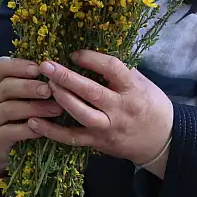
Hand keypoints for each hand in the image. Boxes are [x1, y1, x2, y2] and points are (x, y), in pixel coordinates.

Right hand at [0, 56, 63, 182]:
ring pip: (9, 109)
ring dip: (34, 108)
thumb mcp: (19, 91)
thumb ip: (35, 79)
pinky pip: (11, 132)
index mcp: (1, 81)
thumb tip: (64, 67)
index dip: (18, 66)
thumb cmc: (16, 108)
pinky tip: (44, 129)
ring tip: (56, 109)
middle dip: (29, 87)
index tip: (38, 68)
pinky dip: (28, 130)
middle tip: (49, 89)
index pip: (1, 66)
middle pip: (6, 87)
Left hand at [31, 50, 173, 174]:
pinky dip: (52, 131)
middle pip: (91, 91)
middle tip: (46, 65)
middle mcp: (120, 108)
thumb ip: (121, 71)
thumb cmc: (152, 106)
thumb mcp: (143, 83)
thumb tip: (94, 54)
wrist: (162, 140)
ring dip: (61, 99)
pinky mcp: (98, 143)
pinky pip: (72, 138)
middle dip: (66, 77)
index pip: (112, 69)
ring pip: (81, 114)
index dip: (92, 59)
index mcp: (132, 89)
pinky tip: (34, 122)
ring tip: (44, 86)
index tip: (75, 54)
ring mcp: (108, 127)